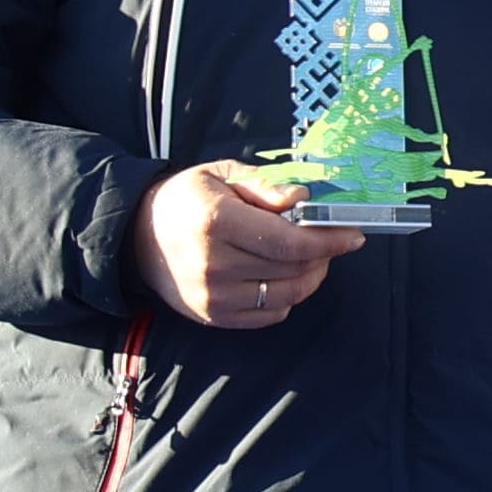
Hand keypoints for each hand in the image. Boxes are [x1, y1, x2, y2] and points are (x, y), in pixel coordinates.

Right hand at [138, 162, 363, 332]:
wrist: (137, 236)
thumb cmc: (187, 199)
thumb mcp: (222, 175)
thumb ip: (265, 186)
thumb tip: (303, 199)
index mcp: (217, 223)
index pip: (288, 241)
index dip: (328, 240)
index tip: (354, 235)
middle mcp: (214, 265)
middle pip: (292, 269)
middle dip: (323, 255)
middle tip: (333, 240)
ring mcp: (212, 297)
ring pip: (286, 296)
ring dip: (311, 277)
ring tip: (312, 257)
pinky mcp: (213, 317)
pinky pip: (269, 314)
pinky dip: (288, 297)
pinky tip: (285, 276)